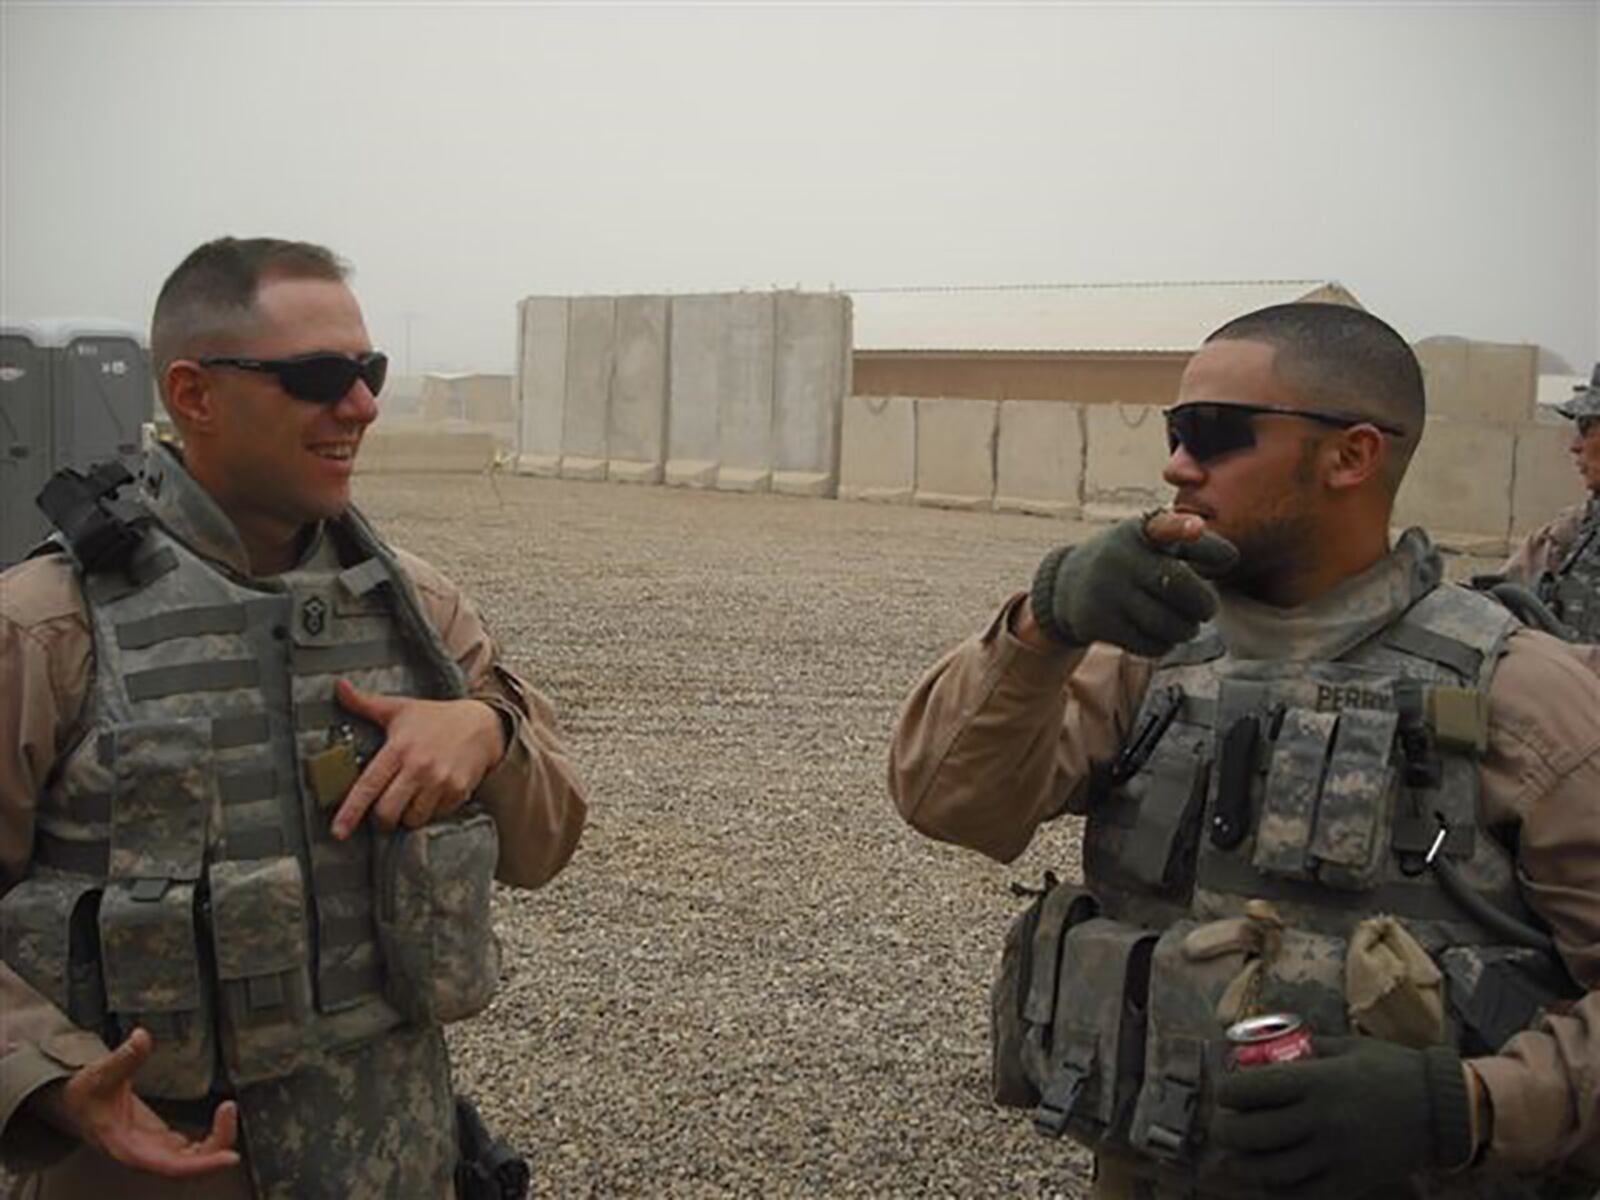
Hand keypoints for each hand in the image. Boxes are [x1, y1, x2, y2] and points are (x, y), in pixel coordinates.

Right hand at [28, 1028, 238, 1176]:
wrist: (73, 1104)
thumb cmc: (83, 1094)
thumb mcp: (99, 1074)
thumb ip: (123, 1058)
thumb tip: (141, 1038)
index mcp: (129, 1148)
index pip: (171, 1166)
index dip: (202, 1165)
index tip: (229, 1156)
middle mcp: (144, 1154)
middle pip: (187, 1166)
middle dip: (216, 1147)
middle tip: (230, 1112)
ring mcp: (153, 1150)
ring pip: (191, 1159)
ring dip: (215, 1143)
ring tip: (227, 1110)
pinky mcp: (159, 1141)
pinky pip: (189, 1149)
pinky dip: (208, 1139)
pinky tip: (220, 1120)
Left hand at [330, 679, 505, 838]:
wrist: (482, 725)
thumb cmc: (436, 718)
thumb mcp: (400, 708)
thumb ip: (365, 703)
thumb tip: (338, 687)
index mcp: (398, 749)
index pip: (368, 786)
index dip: (351, 812)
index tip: (338, 832)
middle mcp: (418, 767)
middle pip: (388, 812)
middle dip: (381, 819)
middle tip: (383, 811)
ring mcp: (440, 781)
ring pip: (412, 819)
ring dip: (407, 817)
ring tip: (410, 800)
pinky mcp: (457, 792)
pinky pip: (435, 816)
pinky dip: (430, 812)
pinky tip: (431, 795)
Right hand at [1028, 512, 1236, 655]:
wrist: (1070, 585)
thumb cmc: (1133, 562)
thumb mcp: (1155, 543)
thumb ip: (1196, 545)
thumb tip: (1230, 559)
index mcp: (1139, 532)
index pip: (1162, 526)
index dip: (1180, 527)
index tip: (1195, 527)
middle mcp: (1120, 558)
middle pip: (1178, 584)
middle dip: (1204, 603)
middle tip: (1207, 609)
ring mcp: (1107, 592)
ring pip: (1168, 623)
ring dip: (1186, 629)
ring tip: (1185, 624)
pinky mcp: (1100, 623)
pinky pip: (1151, 644)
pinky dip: (1164, 643)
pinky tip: (1159, 634)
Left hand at [1211, 1036, 1473, 1196]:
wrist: (1442, 1108)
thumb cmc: (1391, 1069)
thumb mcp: (1346, 1047)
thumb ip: (1306, 1049)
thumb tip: (1268, 1047)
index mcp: (1317, 1081)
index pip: (1252, 1090)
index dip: (1227, 1092)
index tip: (1224, 1092)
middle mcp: (1321, 1120)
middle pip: (1251, 1133)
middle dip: (1226, 1131)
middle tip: (1221, 1126)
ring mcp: (1335, 1155)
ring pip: (1270, 1170)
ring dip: (1244, 1165)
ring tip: (1235, 1156)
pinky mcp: (1350, 1181)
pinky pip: (1301, 1193)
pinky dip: (1277, 1189)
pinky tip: (1268, 1178)